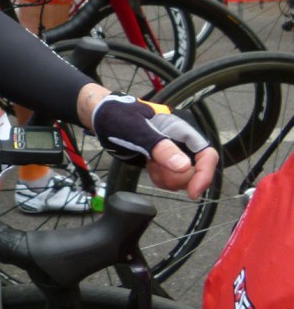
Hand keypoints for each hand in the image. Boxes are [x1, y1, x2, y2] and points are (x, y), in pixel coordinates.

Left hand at [91, 93, 218, 200]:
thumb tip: (184, 167)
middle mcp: (179, 142)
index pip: (206, 154)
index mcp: (180, 129)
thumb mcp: (138, 131)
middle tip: (155, 168)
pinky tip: (147, 167)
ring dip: (166, 178)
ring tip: (149, 164)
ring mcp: (171, 153)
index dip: (205, 174)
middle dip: (177, 177)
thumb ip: (160, 147)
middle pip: (196, 171)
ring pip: (182, 178)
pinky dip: (160, 179)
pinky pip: (170, 180)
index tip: (193, 193)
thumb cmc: (118, 116)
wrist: (101, 117)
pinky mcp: (161, 162)